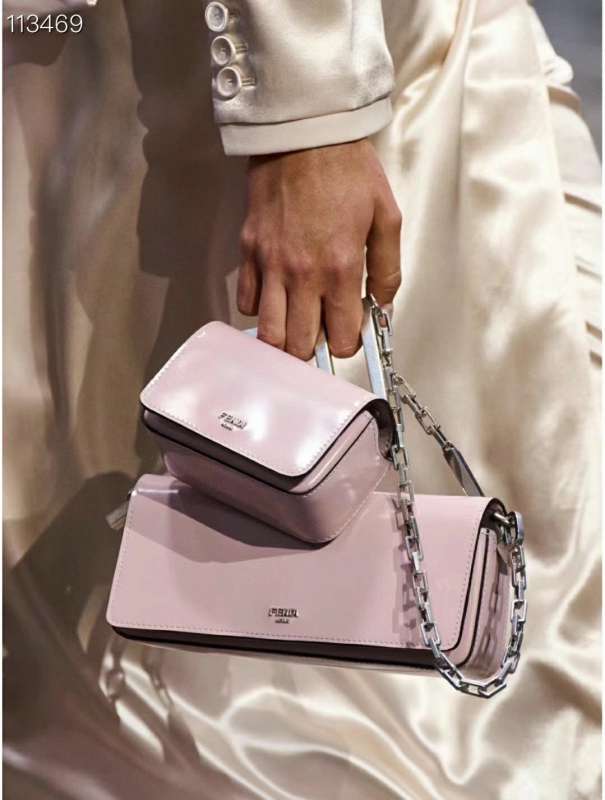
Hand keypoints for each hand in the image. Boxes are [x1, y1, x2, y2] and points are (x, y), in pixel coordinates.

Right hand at [237, 139, 401, 359]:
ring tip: (294, 329)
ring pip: (268, 333)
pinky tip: (273, 300)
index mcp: (341, 268)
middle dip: (313, 350)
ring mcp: (271, 265)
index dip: (348, 345)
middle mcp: (303, 275)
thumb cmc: (348, 171)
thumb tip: (382, 305)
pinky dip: (258, 311)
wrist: (304, 133)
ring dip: (282, 341)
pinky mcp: (249, 251)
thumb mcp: (386, 217)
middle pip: (299, 345)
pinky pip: (245, 301)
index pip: (341, 337)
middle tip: (320, 335)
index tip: (349, 335)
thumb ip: (388, 270)